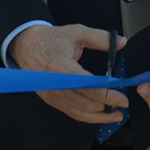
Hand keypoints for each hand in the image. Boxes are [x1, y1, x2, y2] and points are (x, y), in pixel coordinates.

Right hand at [10, 24, 127, 123]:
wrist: (27, 45)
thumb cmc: (51, 39)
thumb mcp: (76, 33)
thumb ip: (100, 38)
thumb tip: (122, 42)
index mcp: (61, 66)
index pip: (89, 86)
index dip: (107, 94)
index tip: (122, 98)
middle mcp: (55, 84)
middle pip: (85, 102)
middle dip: (107, 106)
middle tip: (123, 105)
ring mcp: (52, 94)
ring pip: (79, 112)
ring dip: (99, 116)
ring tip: (115, 115)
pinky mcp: (51, 99)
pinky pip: (72, 113)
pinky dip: (87, 116)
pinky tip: (100, 115)